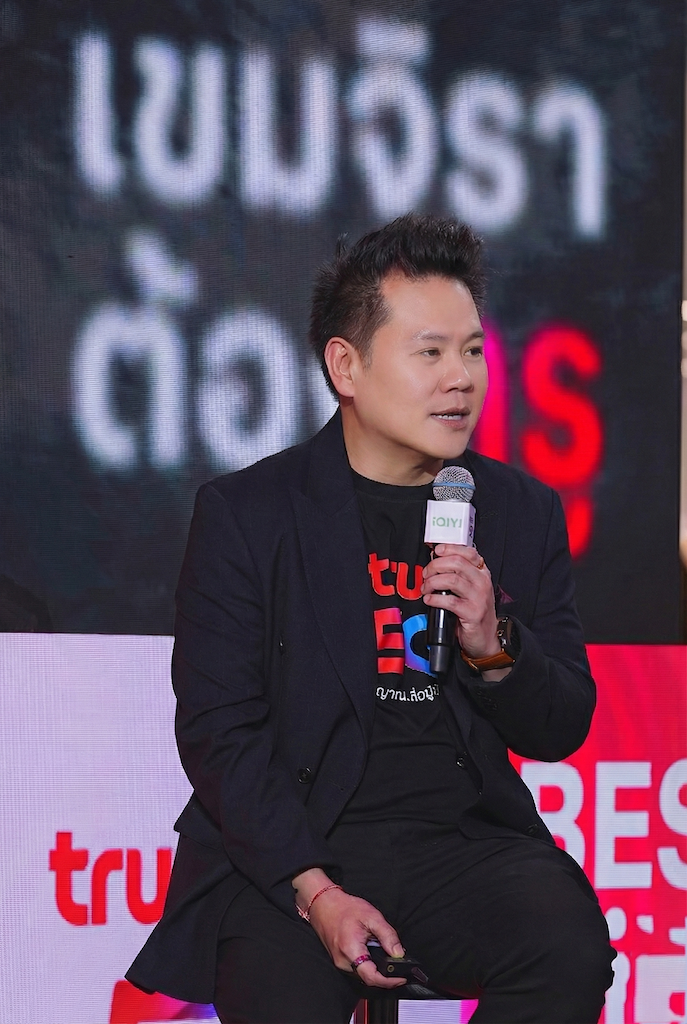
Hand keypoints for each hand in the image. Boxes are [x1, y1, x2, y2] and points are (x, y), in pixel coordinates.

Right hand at [292, 868, 405, 988]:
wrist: (324, 904)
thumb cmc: (344, 908)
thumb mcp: (372, 916)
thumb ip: (388, 935)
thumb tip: (399, 953)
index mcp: (351, 950)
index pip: (372, 977)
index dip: (389, 981)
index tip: (401, 977)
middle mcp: (343, 962)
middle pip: (369, 977)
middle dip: (384, 971)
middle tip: (394, 958)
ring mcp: (340, 963)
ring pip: (363, 973)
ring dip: (375, 966)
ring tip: (379, 948)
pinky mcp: (339, 961)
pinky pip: (357, 967)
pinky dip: (367, 962)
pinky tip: (369, 949)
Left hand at [422, 544, 499, 659]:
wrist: (486, 638)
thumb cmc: (475, 611)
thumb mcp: (470, 588)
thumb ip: (458, 574)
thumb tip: (436, 562)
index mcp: (482, 573)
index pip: (467, 552)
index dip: (449, 548)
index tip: (436, 551)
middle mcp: (482, 582)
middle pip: (456, 563)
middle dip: (436, 565)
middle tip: (426, 573)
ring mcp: (479, 597)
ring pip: (451, 579)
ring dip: (432, 582)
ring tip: (426, 588)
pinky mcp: (473, 613)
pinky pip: (450, 601)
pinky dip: (434, 599)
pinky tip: (429, 599)